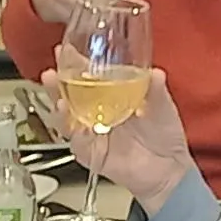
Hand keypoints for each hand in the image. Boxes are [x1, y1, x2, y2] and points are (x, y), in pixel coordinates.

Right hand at [66, 64, 192, 204]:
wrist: (168, 169)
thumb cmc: (164, 136)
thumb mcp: (163, 107)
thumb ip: (157, 91)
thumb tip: (156, 73)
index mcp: (111, 96)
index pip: (87, 76)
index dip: (75, 64)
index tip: (67, 51)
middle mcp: (97, 113)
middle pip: (69, 95)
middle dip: (57, 83)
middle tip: (52, 72)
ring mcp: (92, 133)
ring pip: (67, 119)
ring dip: (59, 107)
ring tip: (58, 98)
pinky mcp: (92, 154)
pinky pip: (77, 143)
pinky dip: (74, 134)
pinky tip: (74, 125)